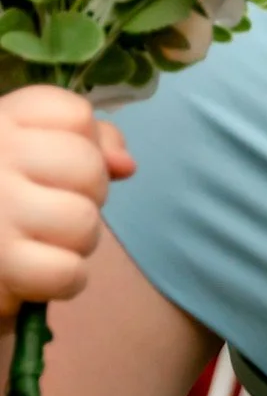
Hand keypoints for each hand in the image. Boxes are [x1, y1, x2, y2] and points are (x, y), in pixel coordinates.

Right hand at [0, 88, 133, 313]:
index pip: (75, 115)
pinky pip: (67, 271)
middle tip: (53, 209)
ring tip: (44, 240)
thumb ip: (85, 142)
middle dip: (87, 196)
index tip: (57, 166)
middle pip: (88, 168)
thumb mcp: (31, 152)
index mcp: (0, 122)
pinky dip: (65, 280)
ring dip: (77, 240)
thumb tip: (125, 164)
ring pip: (82, 221)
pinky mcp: (1, 261)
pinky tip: (39, 272)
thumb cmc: (3, 200)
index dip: (87, 144)